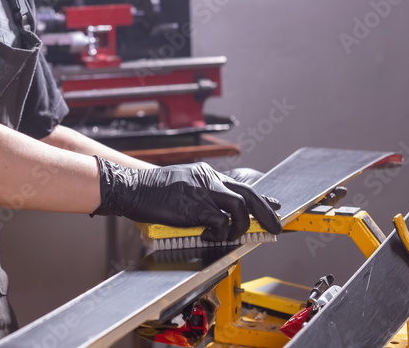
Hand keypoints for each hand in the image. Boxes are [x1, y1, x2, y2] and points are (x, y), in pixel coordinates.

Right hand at [93, 158, 282, 241]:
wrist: (132, 188)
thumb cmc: (151, 191)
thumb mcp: (181, 184)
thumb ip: (201, 193)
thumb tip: (216, 212)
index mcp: (205, 173)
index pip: (240, 184)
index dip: (260, 198)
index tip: (273, 206)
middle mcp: (207, 178)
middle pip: (248, 193)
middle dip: (266, 212)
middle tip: (276, 226)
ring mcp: (203, 191)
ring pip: (240, 206)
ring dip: (242, 224)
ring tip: (235, 235)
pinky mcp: (196, 206)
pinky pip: (220, 222)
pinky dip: (221, 232)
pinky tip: (212, 235)